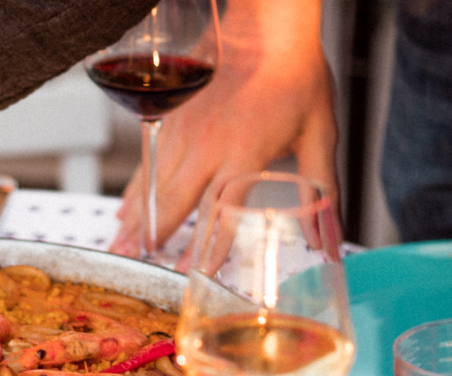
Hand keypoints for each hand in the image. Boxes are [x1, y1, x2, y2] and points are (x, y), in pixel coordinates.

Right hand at [110, 0, 338, 261]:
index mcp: (244, 153)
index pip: (221, 213)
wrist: (267, 25)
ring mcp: (183, 131)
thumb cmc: (295, 75)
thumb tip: (330, 242)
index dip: (207, 248)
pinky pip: (146, 162)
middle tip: (137, 262)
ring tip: (121, 246)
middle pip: (172, 201)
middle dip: (154, 237)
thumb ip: (323, 193)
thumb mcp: (319, 135)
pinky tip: (124, 211)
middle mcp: (207, 145)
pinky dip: (134, 191)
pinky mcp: (170, 119)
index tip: (195, 275)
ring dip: (136, 219)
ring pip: (152, 184)